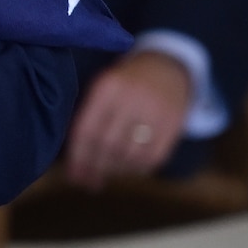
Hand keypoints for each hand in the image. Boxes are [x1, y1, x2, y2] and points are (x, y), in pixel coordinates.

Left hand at [63, 50, 192, 188]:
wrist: (167, 66)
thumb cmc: (126, 82)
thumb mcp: (103, 87)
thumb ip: (89, 115)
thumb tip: (74, 157)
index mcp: (107, 87)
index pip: (87, 129)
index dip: (78, 157)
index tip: (73, 176)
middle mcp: (131, 98)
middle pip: (108, 144)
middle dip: (95, 168)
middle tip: (87, 182)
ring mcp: (155, 111)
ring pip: (131, 155)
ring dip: (116, 170)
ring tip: (107, 174)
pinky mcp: (174, 124)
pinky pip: (154, 157)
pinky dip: (138, 169)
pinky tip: (129, 169)